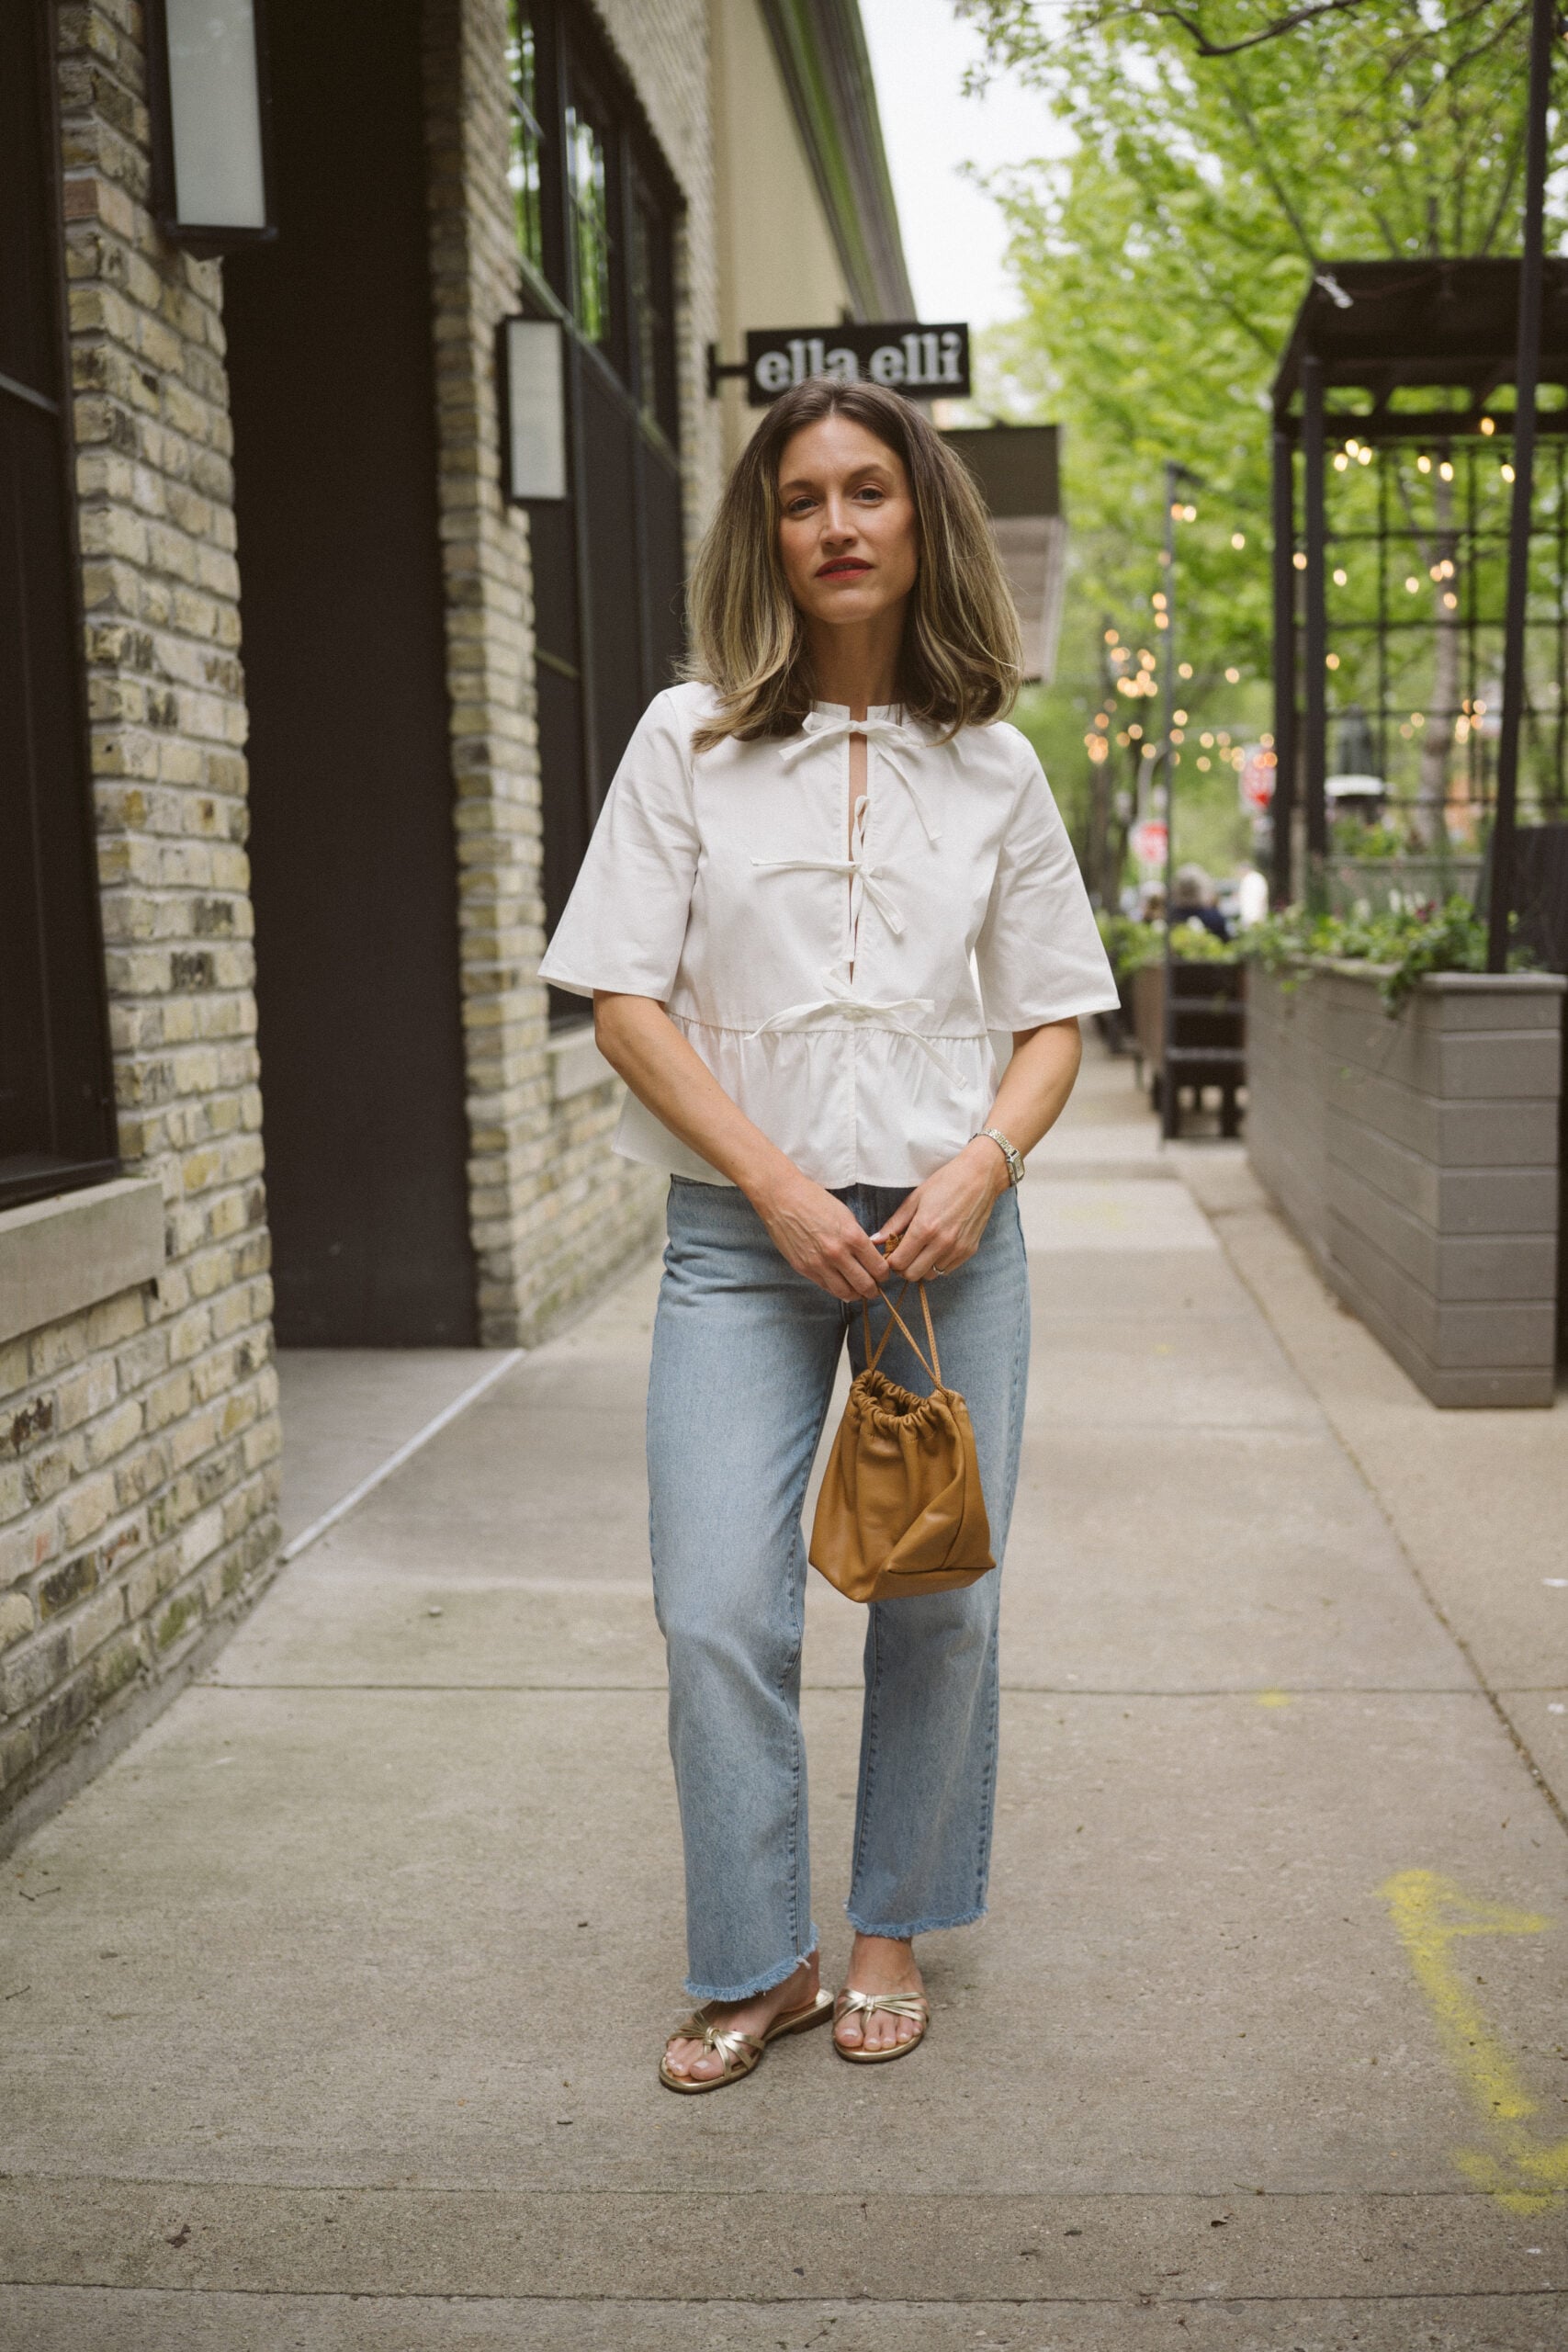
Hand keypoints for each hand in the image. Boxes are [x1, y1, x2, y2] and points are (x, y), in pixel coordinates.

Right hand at [754, 1168, 888, 1300]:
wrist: (782, 1199)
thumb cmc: (815, 1201)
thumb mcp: (846, 1216)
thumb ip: (858, 1239)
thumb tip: (868, 1257)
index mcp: (852, 1236)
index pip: (878, 1268)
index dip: (884, 1275)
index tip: (883, 1274)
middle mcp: (837, 1253)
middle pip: (864, 1285)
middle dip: (873, 1290)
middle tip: (874, 1288)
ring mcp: (819, 1264)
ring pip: (845, 1293)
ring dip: (856, 1294)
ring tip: (858, 1291)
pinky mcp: (803, 1269)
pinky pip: (826, 1287)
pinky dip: (837, 1289)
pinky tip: (840, 1285)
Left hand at [874, 1140, 1007, 1281]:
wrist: (980, 1177)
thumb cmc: (945, 1183)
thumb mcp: (915, 1199)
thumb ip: (894, 1223)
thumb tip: (876, 1241)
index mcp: (924, 1228)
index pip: (899, 1262)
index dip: (890, 1261)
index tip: (890, 1253)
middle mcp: (942, 1243)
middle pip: (912, 1275)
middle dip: (903, 1268)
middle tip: (903, 1254)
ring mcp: (957, 1249)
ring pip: (930, 1275)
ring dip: (921, 1267)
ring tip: (921, 1250)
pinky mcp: (969, 1251)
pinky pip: (947, 1270)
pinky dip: (937, 1264)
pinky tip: (936, 1248)